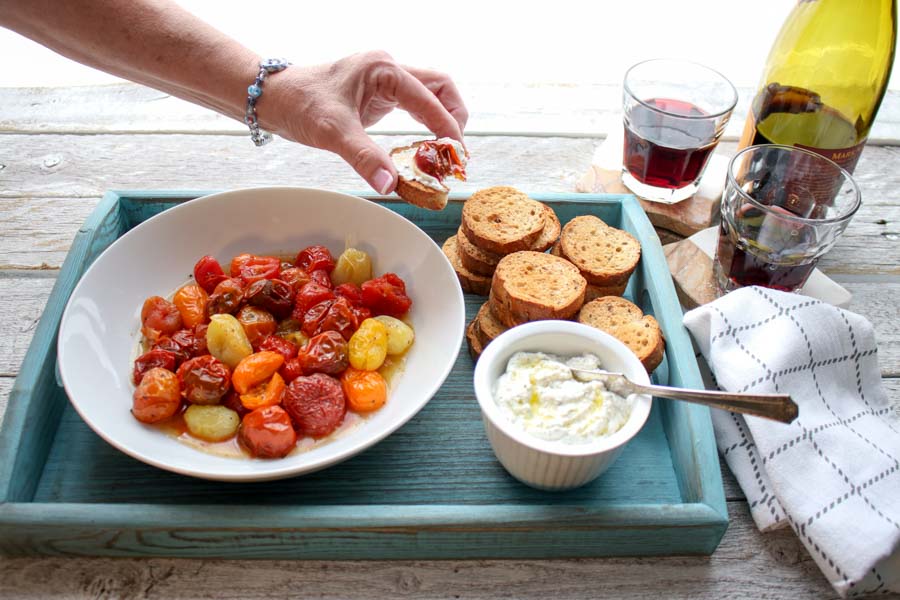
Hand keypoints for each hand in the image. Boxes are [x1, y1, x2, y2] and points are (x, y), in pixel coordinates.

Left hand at [261, 51, 468, 193]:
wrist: (274, 99)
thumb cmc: (300, 104)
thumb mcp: (333, 132)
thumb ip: (364, 157)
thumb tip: (390, 184)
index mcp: (383, 69)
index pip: (430, 98)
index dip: (447, 128)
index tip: (455, 156)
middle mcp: (389, 69)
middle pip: (440, 88)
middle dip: (453, 118)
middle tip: (455, 153)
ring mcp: (385, 81)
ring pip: (430, 95)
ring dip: (442, 120)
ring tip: (445, 153)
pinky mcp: (379, 95)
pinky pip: (414, 106)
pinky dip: (426, 124)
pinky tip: (425, 148)